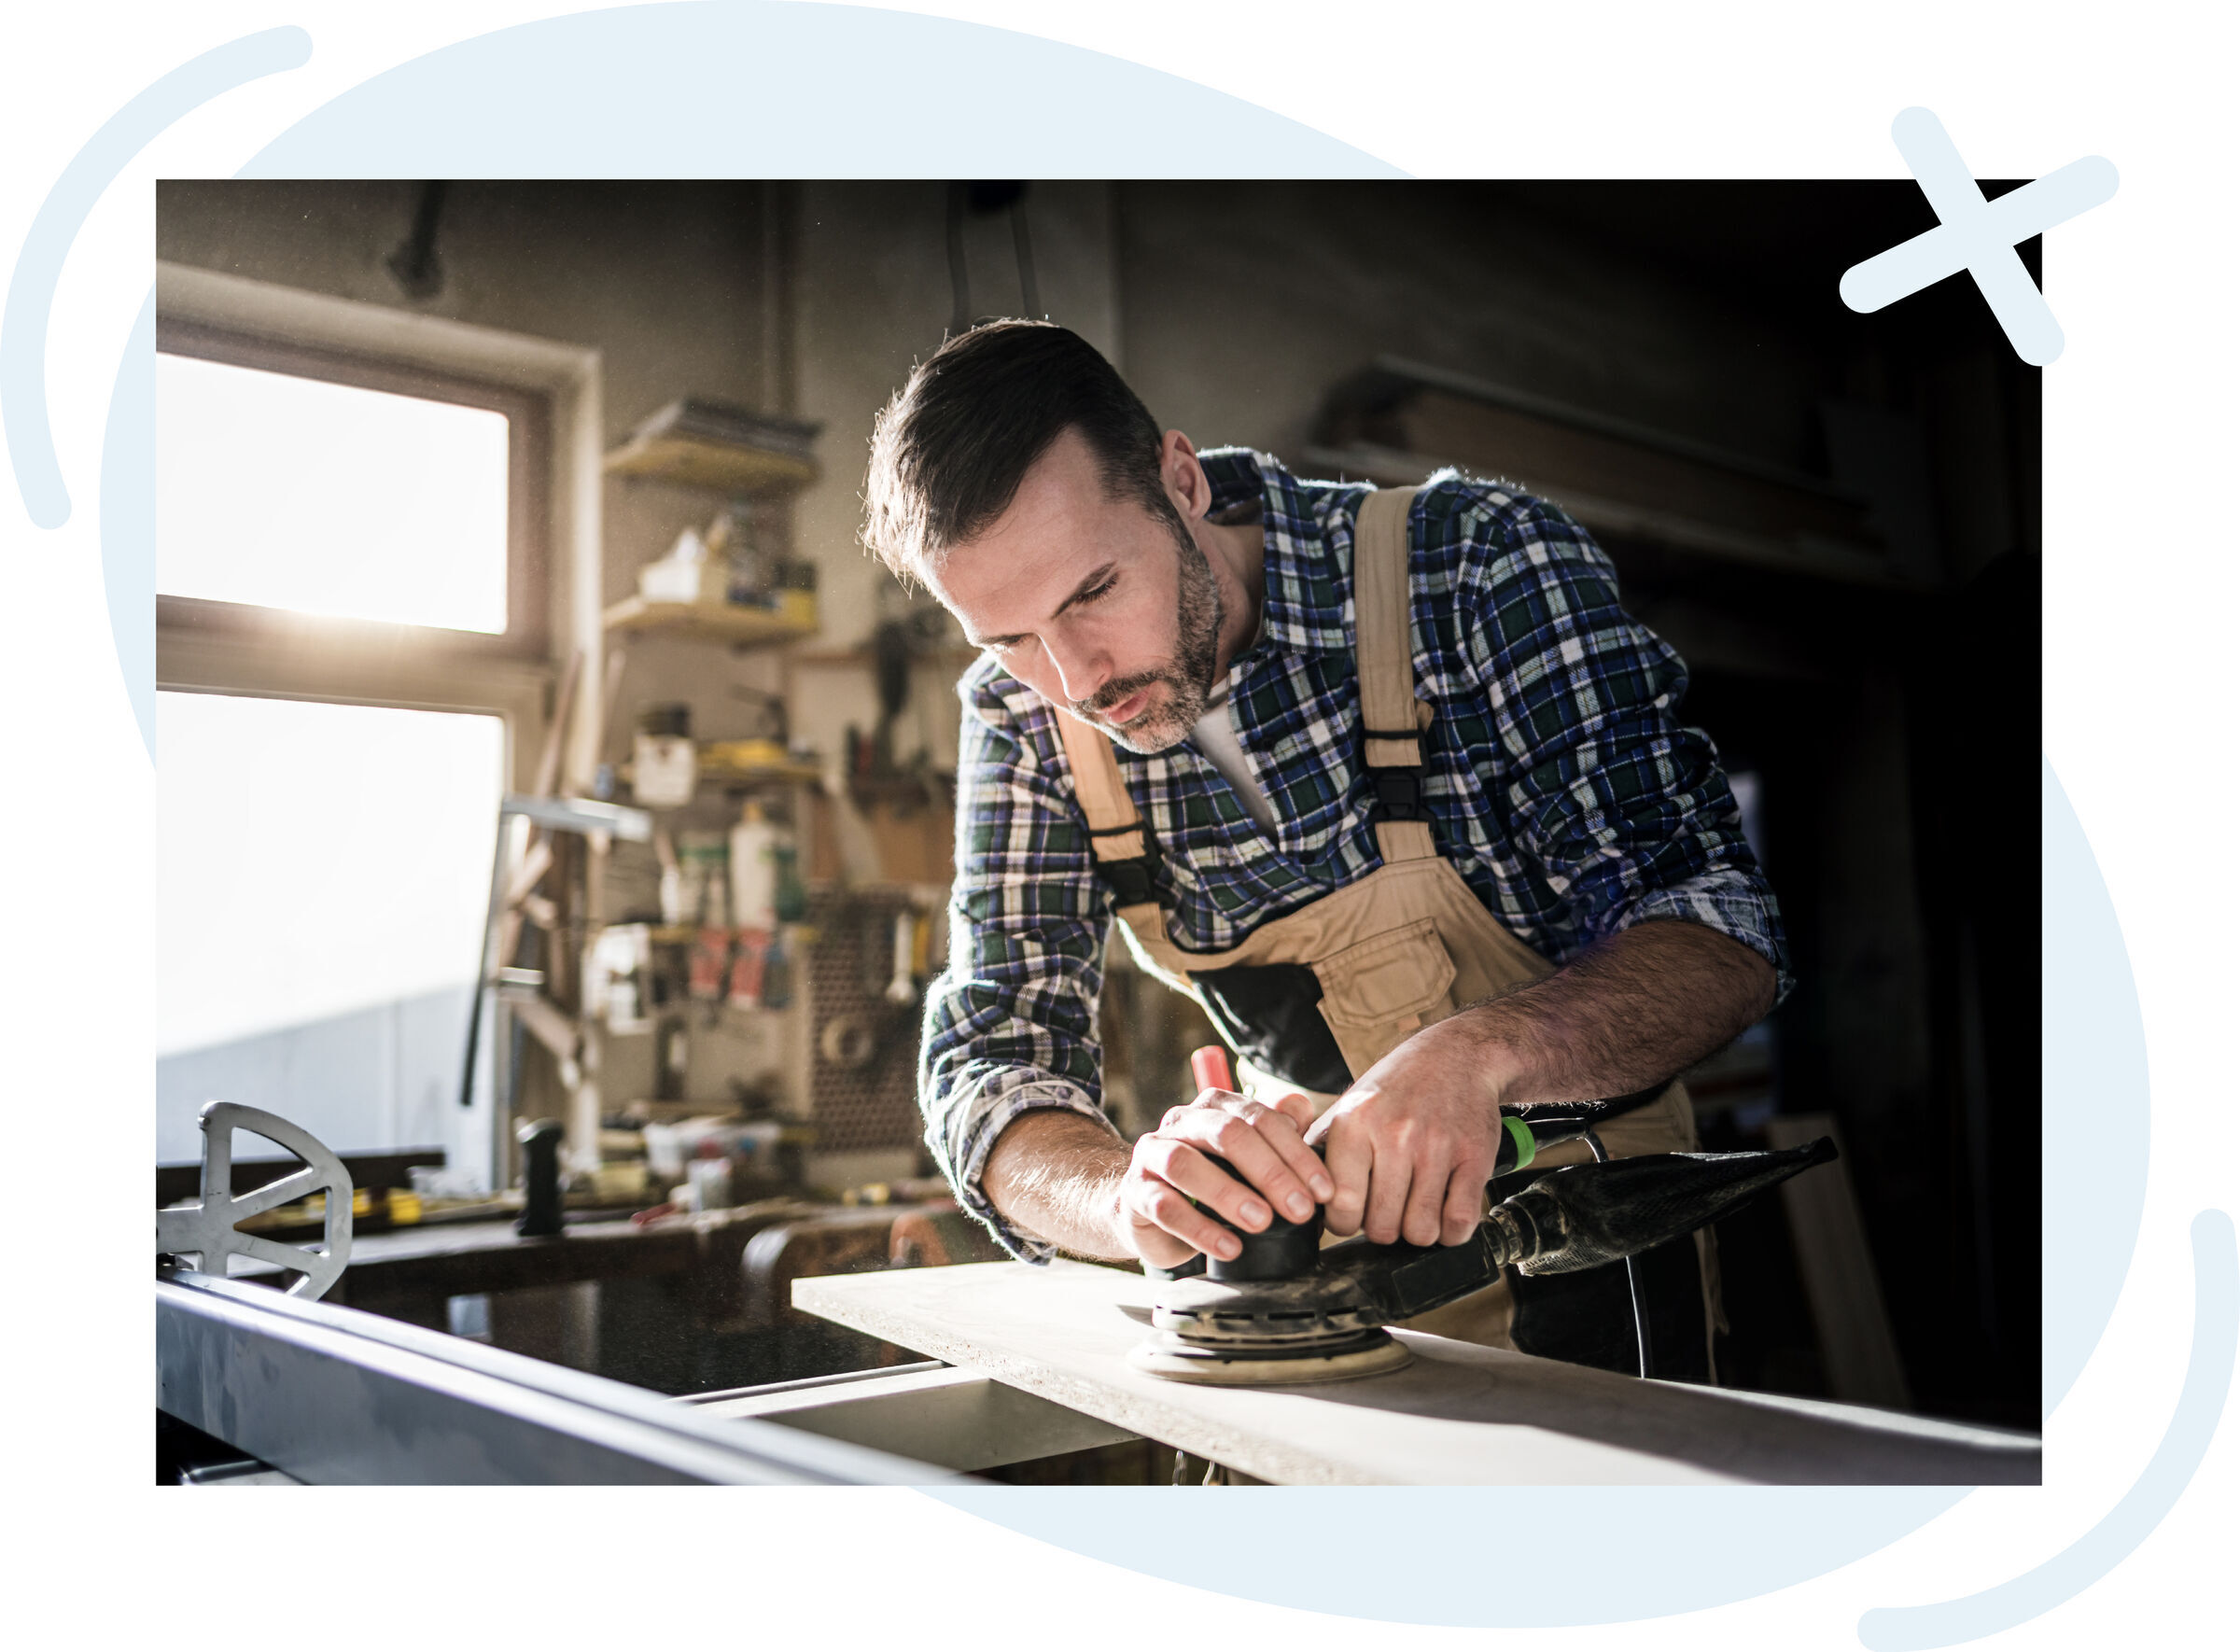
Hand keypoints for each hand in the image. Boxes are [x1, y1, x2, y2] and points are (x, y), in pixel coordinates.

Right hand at [1114, 1088, 1334, 1268]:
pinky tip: (1229, 1247)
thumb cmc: (1209, 1182)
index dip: (1296, 1153)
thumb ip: (1277, 1132)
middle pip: (1226, 1133)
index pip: (1259, 1118)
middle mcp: (1181, 1122)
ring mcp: (1152, 1154)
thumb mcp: (1248, 1159)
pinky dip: (1198, 1228)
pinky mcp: (1135, 1191)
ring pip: (1185, 1163)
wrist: (1149, 1211)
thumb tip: (1303, 1108)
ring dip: (1228, 1194)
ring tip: (1262, 1223)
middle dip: (1270, 1172)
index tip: (1324, 1191)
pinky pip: (1163, 1205)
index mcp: (1215, 1107)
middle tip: (1300, 1209)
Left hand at [1305, 1016, 1511, 1247]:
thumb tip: (1294, 1192)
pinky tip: (1443, 1213)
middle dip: (1382, 1230)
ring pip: (1421, 1230)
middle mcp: (1396, 1134)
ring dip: (1417, 1232)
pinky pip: (1459, 1223)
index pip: (1342, 1204)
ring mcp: (1438, 1147)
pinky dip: (1450, 1231)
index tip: (1350, 1219)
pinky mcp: (1474, 1157)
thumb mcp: (1350, 1106)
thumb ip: (1322, 1148)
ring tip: (1414, 1211)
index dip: (1343, 1224)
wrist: (1457, 1055)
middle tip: (1386, 1212)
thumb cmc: (1397, 1088)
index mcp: (1356, 1123)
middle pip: (1382, 1226)